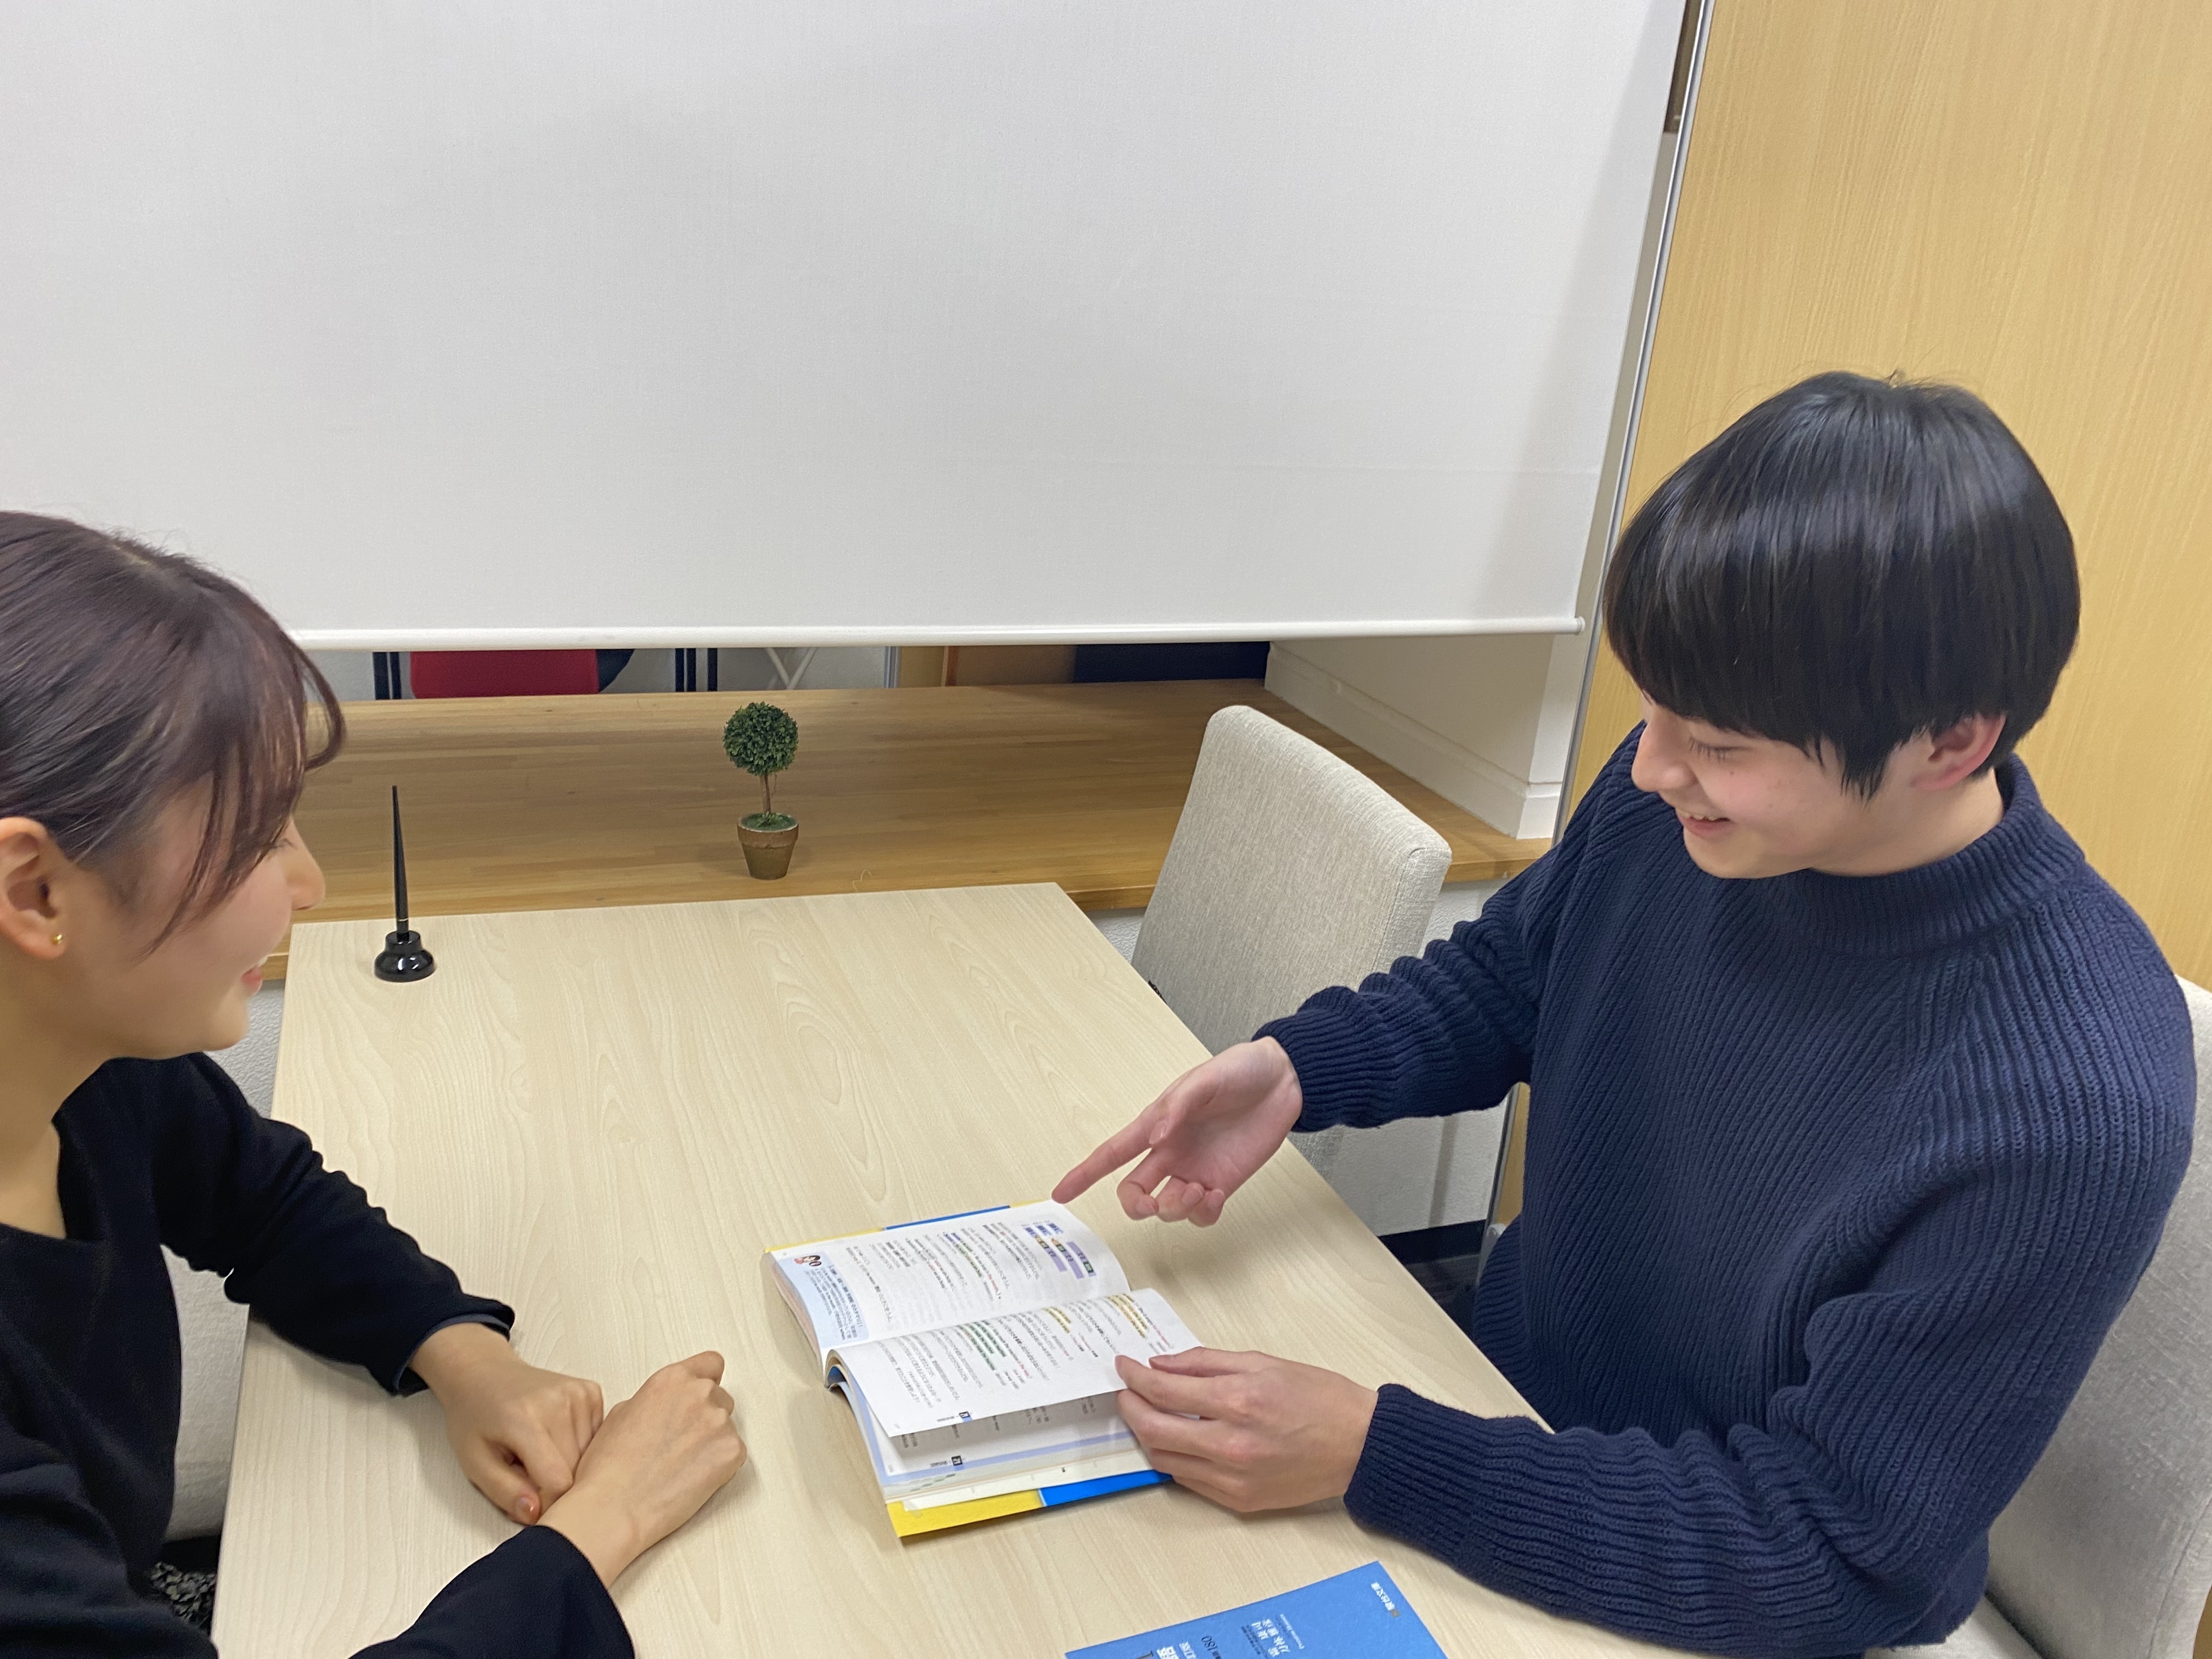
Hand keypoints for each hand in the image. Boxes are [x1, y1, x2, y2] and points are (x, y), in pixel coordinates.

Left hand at [412, 1323, 604, 1524]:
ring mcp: (579, 1393)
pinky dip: (579, 1448)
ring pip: (590, 1456)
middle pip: (576, 1470)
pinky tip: (556, 1440)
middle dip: (554, 1484)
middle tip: (528, 1474)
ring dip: (569, 1465)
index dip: (546, 1502)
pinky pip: (597, 1438)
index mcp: (523, 1419)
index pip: (557, 1480)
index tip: (530, 1502)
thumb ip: (505, 1491)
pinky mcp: (591, 1392)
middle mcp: (558, 1401)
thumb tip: (536, 1514)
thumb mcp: (474, 1463)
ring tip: (540, 1453)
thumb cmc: (477, 1419)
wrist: (485, 1375)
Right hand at [542, 1352, 747, 1585]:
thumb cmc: (609, 1468)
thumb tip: (666, 1405)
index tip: (702, 1395)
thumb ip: (655, 1399)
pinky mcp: (732, 1452)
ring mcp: (719, 1422)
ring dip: (712, 1442)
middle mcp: (700, 1393)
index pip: (711, 1363)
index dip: (706, 1380)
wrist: (613, 1508)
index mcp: (671, 1379)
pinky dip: (720, 1466)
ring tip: (681, 1466)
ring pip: (726, 1427)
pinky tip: (691, 1479)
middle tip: (681, 1444)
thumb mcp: (621, 1414)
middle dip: (706, 1417)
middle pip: (720, 1397)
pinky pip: (734, 1453)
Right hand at [1053, 1038, 1303, 1224]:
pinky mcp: (1222, 1183)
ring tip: (1200, 1189)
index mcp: (1156, 1125)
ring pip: (1166, 1208)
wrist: (1283, 1081)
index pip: (1111, 1153)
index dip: (1083, 1174)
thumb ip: (1177, 1108)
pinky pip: (1200, 1214)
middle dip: (1137, 1208)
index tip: (1059, 1193)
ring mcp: (1195, 1170)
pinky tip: (1215, 1195)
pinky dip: (1203, 1213)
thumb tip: (1155, 1139)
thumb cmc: (1239, 1071)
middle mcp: (1170, 1152)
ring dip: (1176, 1208)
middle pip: (1133, 1192)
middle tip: (1156, 1205)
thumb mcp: (1204, 1079)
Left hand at [1115, 1347, 1375, 1512]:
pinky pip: (1189, 1481)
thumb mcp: (1263, 1362)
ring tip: (1147, 1414)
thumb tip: (1162, 1364)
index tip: (1124, 1367)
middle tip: (1126, 1392)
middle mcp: (1231, 1445)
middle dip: (1130, 1408)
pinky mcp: (1240, 1501)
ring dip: (1148, 1435)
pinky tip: (1178, 1439)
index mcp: (1238, 1402)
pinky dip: (1176, 1458)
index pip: (1164, 1391)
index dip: (1134, 1377)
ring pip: (1166, 1460)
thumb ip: (1206, 1363)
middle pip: (1154, 1431)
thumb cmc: (1320, 1397)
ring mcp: (1234, 1479)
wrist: (1359, 1445)